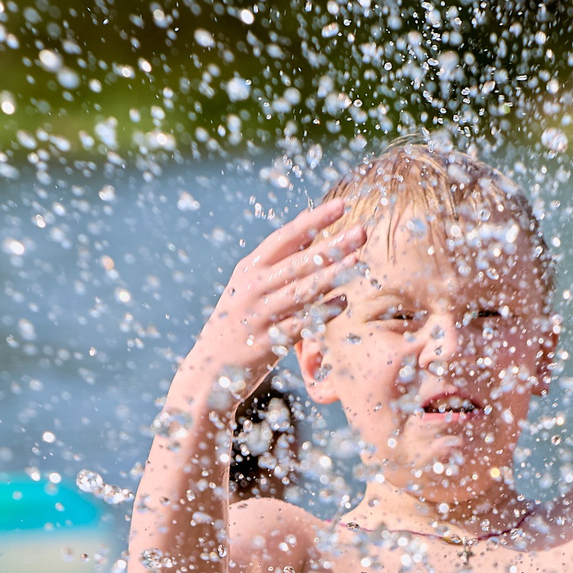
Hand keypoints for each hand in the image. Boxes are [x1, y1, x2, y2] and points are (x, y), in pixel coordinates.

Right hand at [178, 199, 365, 404]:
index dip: (314, 220)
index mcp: (250, 268)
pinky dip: (322, 312)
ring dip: (332, 275)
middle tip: (362, 231)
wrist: (210, 367)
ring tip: (358, 261)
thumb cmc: (239, 320)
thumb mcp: (251, 284)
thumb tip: (310, 223)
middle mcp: (253, 287)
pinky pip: (300, 324)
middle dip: (332, 245)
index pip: (286, 237)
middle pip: (299, 262)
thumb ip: (280, 259)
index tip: (341, 205)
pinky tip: (344, 301)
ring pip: (301, 291)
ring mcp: (259, 314)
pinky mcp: (267, 342)